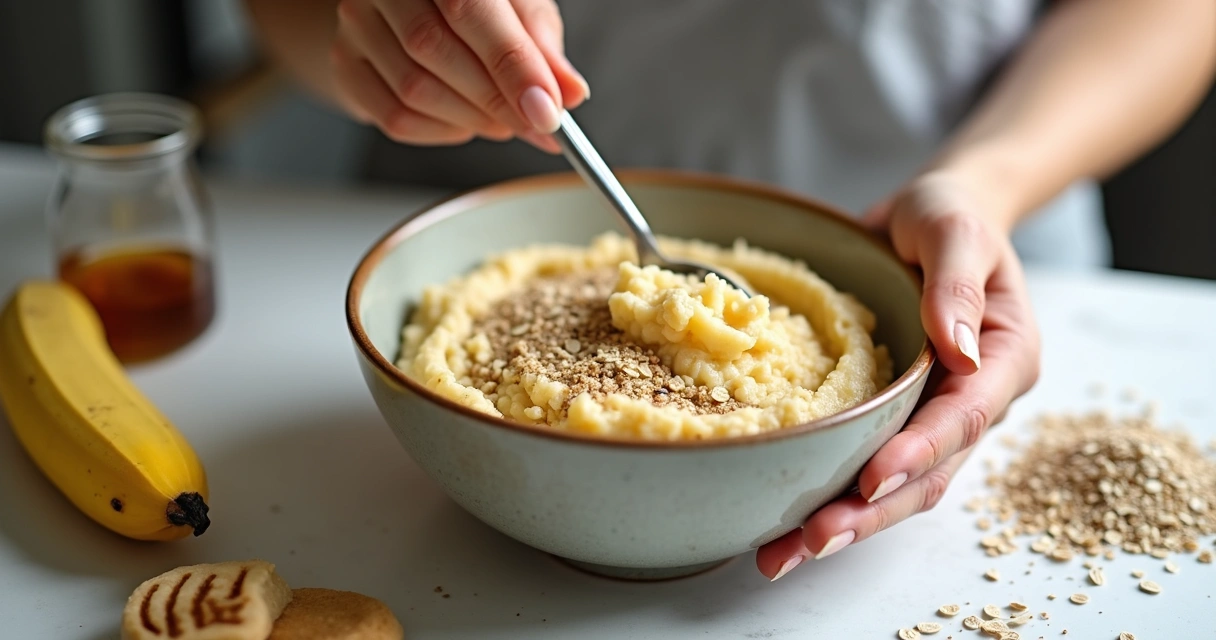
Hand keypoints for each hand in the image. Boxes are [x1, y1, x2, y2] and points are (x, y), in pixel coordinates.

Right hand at [328, 0, 588, 150]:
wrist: (412, 5)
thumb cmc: (475, 3)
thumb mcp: (518, 6)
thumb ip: (542, 47)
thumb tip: (569, 93)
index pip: (468, 8)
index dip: (511, 65)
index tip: (548, 111)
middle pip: (434, 50)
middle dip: (496, 100)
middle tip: (536, 124)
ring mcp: (356, 23)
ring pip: (414, 90)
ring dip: (472, 119)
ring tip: (504, 119)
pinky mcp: (346, 64)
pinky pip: (395, 117)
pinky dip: (443, 131)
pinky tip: (465, 120)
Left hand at [755, 169, 1041, 579]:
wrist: (931, 221)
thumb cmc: (951, 217)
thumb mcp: (955, 229)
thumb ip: (956, 282)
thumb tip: (957, 348)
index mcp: (1004, 359)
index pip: (964, 417)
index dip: (921, 450)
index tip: (874, 476)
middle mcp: (973, 401)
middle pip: (929, 473)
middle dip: (871, 512)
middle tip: (814, 539)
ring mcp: (933, 416)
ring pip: (897, 487)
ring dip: (845, 523)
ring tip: (783, 555)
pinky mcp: (894, 419)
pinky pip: (866, 467)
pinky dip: (830, 498)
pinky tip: (783, 527)